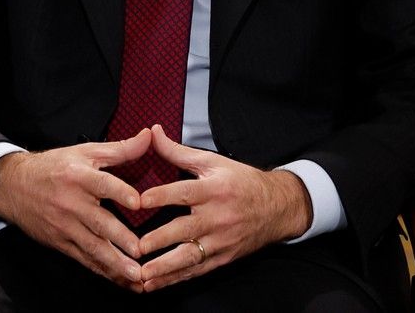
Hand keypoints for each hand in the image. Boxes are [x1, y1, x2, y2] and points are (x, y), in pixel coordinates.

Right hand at [0, 128, 152, 288]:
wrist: (13, 186)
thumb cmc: (54, 167)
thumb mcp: (84, 152)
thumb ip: (119, 149)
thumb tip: (148, 136)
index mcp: (78, 176)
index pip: (102, 183)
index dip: (120, 192)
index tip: (138, 203)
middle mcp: (71, 202)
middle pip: (99, 221)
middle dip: (120, 239)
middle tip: (141, 251)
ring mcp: (64, 225)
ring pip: (92, 246)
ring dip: (114, 262)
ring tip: (135, 275)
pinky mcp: (60, 242)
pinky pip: (84, 258)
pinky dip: (102, 270)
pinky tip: (119, 279)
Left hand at [134, 125, 312, 291]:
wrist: (278, 208)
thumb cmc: (241, 182)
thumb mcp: (212, 162)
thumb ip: (178, 151)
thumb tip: (153, 132)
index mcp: (213, 190)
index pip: (184, 193)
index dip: (161, 196)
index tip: (138, 201)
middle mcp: (217, 217)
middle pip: (186, 229)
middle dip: (160, 240)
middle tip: (137, 247)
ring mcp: (221, 240)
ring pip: (190, 256)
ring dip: (166, 268)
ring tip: (144, 276)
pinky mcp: (223, 257)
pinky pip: (198, 270)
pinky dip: (177, 278)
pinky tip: (157, 284)